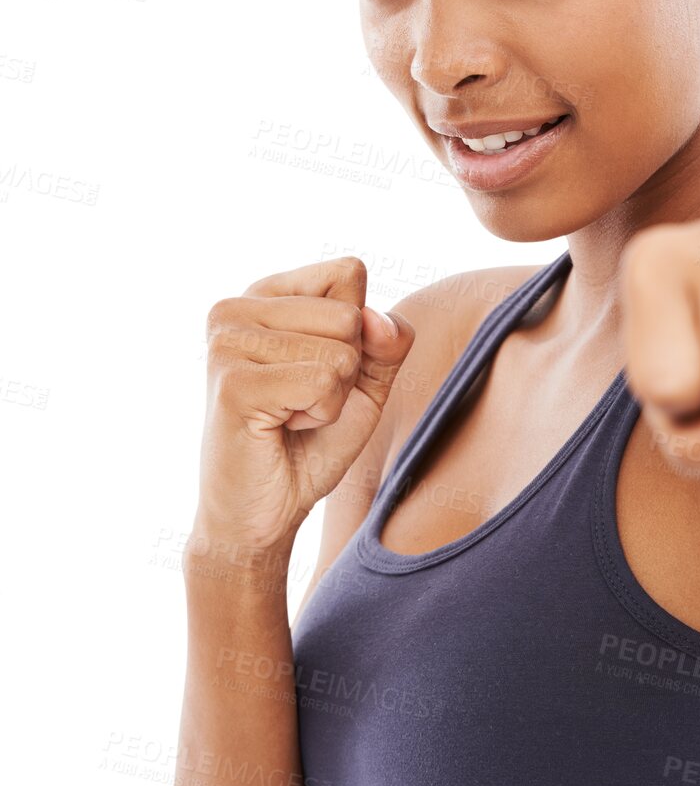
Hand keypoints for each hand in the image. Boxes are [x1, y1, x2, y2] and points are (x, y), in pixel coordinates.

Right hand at [193, 255, 413, 553]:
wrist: (264, 512)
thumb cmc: (309, 444)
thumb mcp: (364, 383)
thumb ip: (386, 341)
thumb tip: (377, 318)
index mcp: (262, 294)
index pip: (349, 273)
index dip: (358, 335)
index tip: (318, 373)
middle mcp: (234, 307)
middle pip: (349, 315)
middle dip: (345, 371)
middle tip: (301, 403)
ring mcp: (227, 342)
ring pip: (340, 351)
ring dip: (330, 399)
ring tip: (288, 417)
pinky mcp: (233, 382)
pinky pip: (323, 381)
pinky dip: (320, 416)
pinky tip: (280, 429)